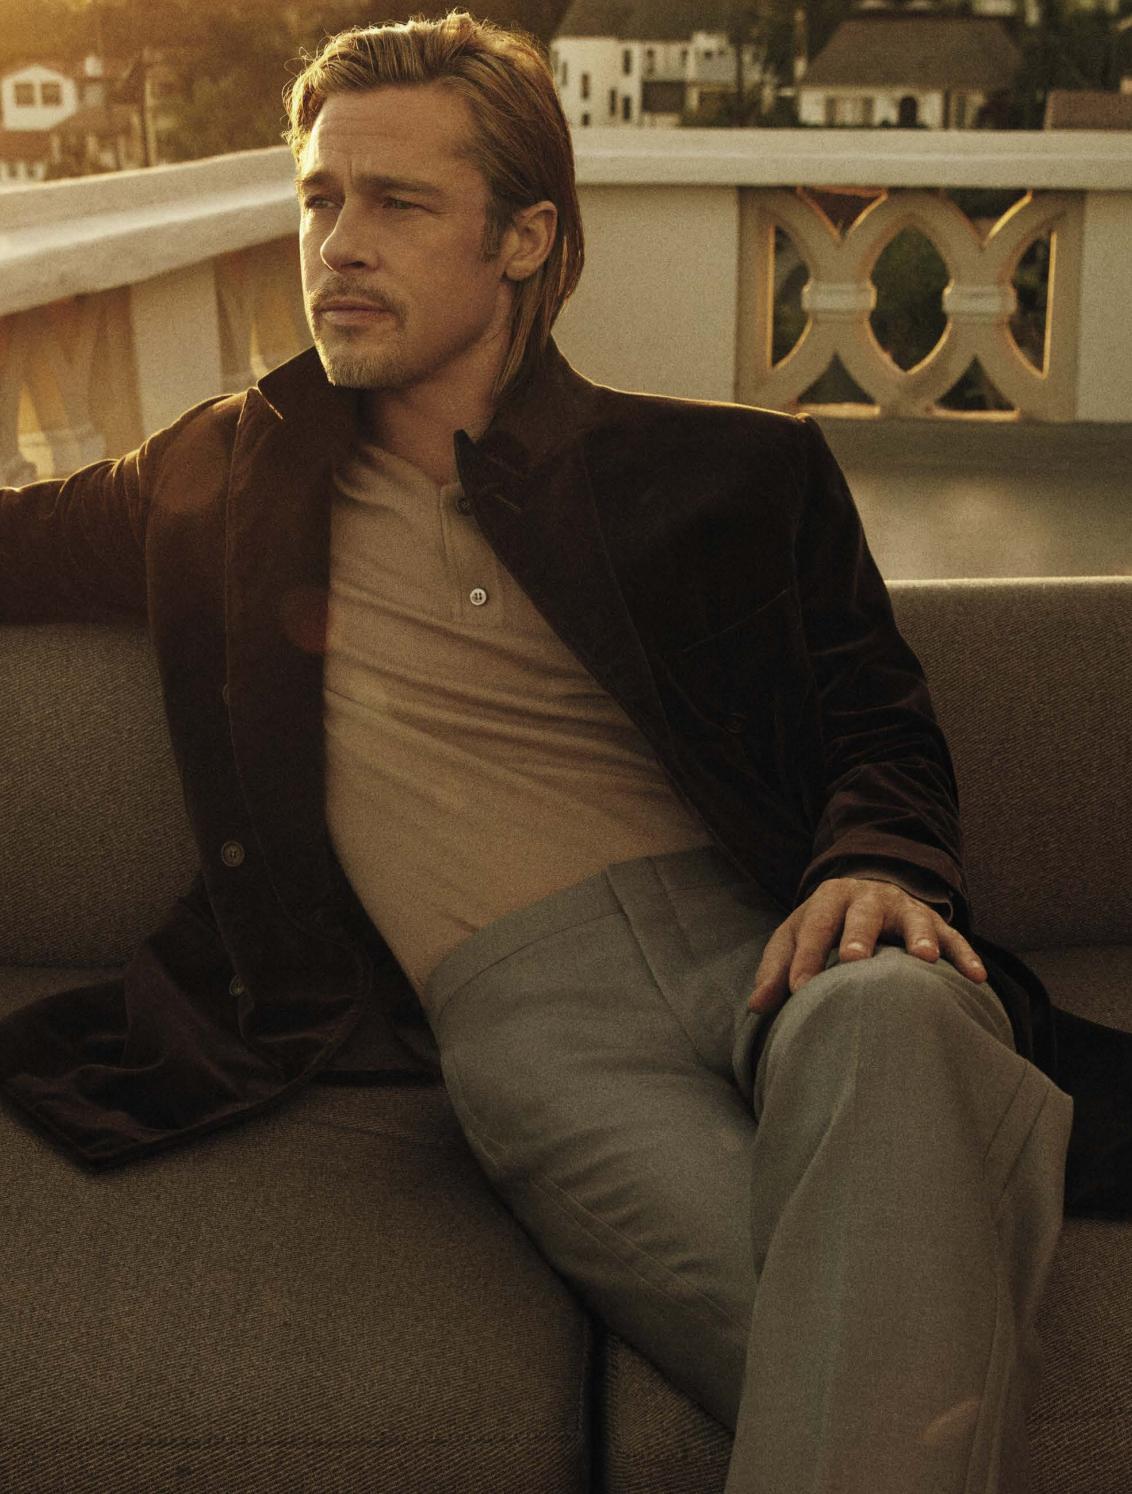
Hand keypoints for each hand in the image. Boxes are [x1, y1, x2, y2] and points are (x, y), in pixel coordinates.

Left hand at [747, 877, 985, 1017]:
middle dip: (858, 936)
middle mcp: (869, 898)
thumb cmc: (825, 926)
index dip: (805, 957)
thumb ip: (777, 970)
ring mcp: (905, 907)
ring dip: (919, 937)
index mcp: (830, 899)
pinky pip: (953, 936)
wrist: (867, 890)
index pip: (814, 927)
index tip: (798, 988)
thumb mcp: (796, 936)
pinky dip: (965, 955)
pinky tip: (976, 978)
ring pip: (914, 919)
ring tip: (923, 958)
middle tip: (854, 960)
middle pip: (863, 914)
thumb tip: (756, 1008)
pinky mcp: (934, 921)